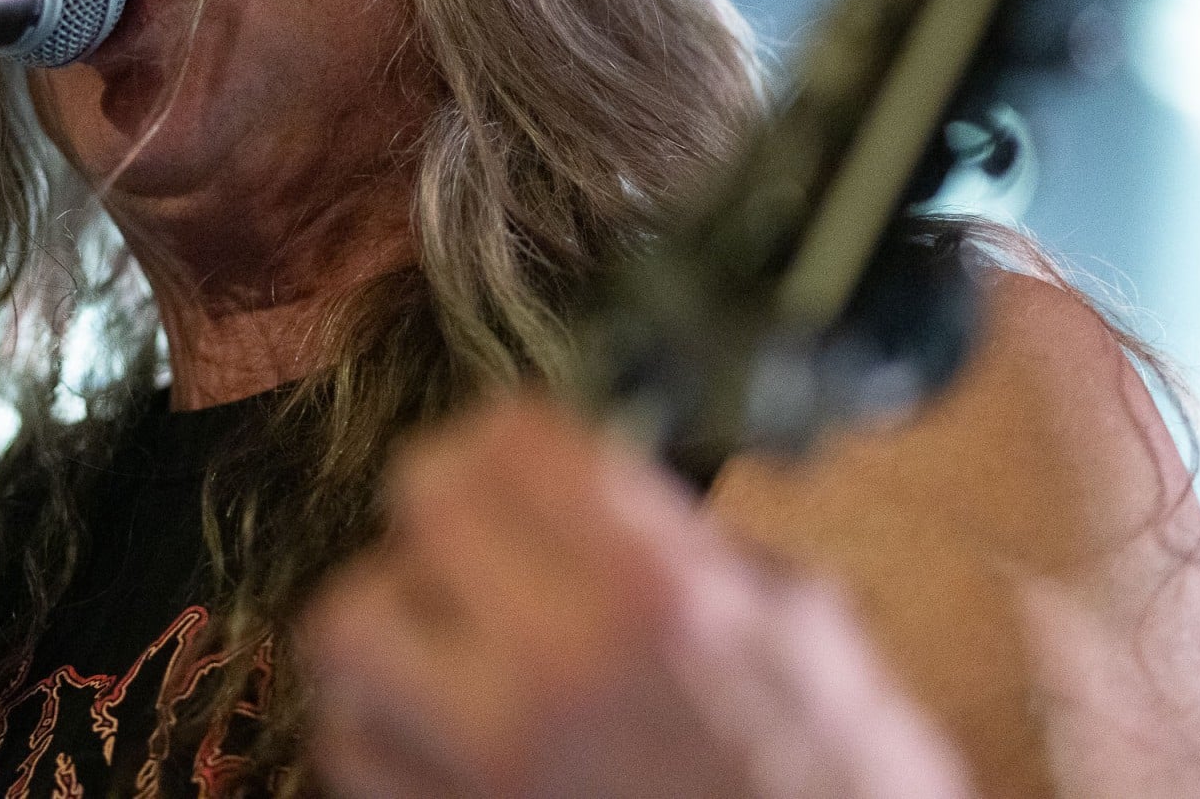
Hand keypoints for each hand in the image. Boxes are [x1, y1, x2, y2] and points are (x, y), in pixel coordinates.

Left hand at [301, 399, 973, 797]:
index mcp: (655, 600)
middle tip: (489, 522)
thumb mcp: (804, 628)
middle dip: (459, 495)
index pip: (514, 437)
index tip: (536, 456)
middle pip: (422, 498)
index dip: (524, 436)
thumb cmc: (849, 788)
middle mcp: (552, 672)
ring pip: (350, 622)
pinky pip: (350, 742)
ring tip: (450, 628)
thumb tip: (594, 478)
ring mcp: (487, 767)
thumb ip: (682, 539)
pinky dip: (379, 717)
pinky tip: (439, 718)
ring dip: (396, 609)